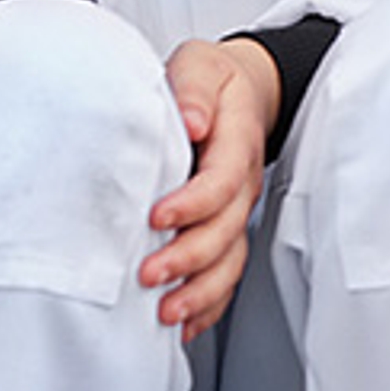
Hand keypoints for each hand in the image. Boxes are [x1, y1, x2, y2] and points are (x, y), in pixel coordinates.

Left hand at [146, 36, 277, 340]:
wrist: (238, 94)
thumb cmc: (211, 82)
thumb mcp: (199, 66)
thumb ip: (193, 90)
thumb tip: (191, 119)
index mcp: (235, 144)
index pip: (221, 181)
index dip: (192, 204)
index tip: (156, 217)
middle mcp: (240, 186)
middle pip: (225, 231)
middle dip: (188, 258)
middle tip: (149, 275)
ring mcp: (236, 212)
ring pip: (228, 262)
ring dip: (199, 292)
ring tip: (165, 313)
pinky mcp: (225, 230)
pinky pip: (224, 274)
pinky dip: (207, 304)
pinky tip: (182, 324)